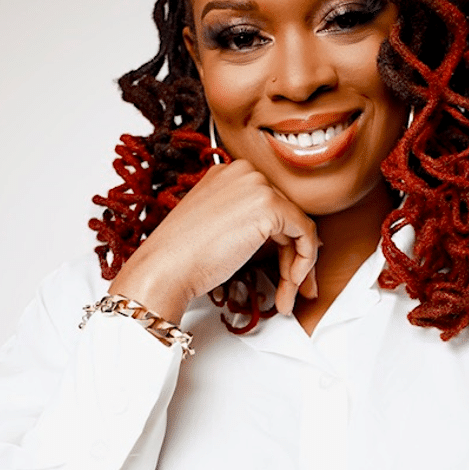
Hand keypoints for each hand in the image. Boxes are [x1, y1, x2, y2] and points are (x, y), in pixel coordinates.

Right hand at [107, 159, 318, 323]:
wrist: (163, 269)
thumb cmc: (182, 258)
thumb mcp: (221, 228)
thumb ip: (251, 225)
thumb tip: (293, 238)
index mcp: (229, 173)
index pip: (270, 205)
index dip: (282, 242)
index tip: (287, 268)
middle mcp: (245, 171)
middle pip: (286, 217)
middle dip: (292, 258)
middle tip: (291, 288)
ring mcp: (258, 185)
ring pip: (297, 227)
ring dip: (297, 267)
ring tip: (288, 297)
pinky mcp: (270, 204)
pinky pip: (305, 233)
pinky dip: (305, 262)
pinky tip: (291, 284)